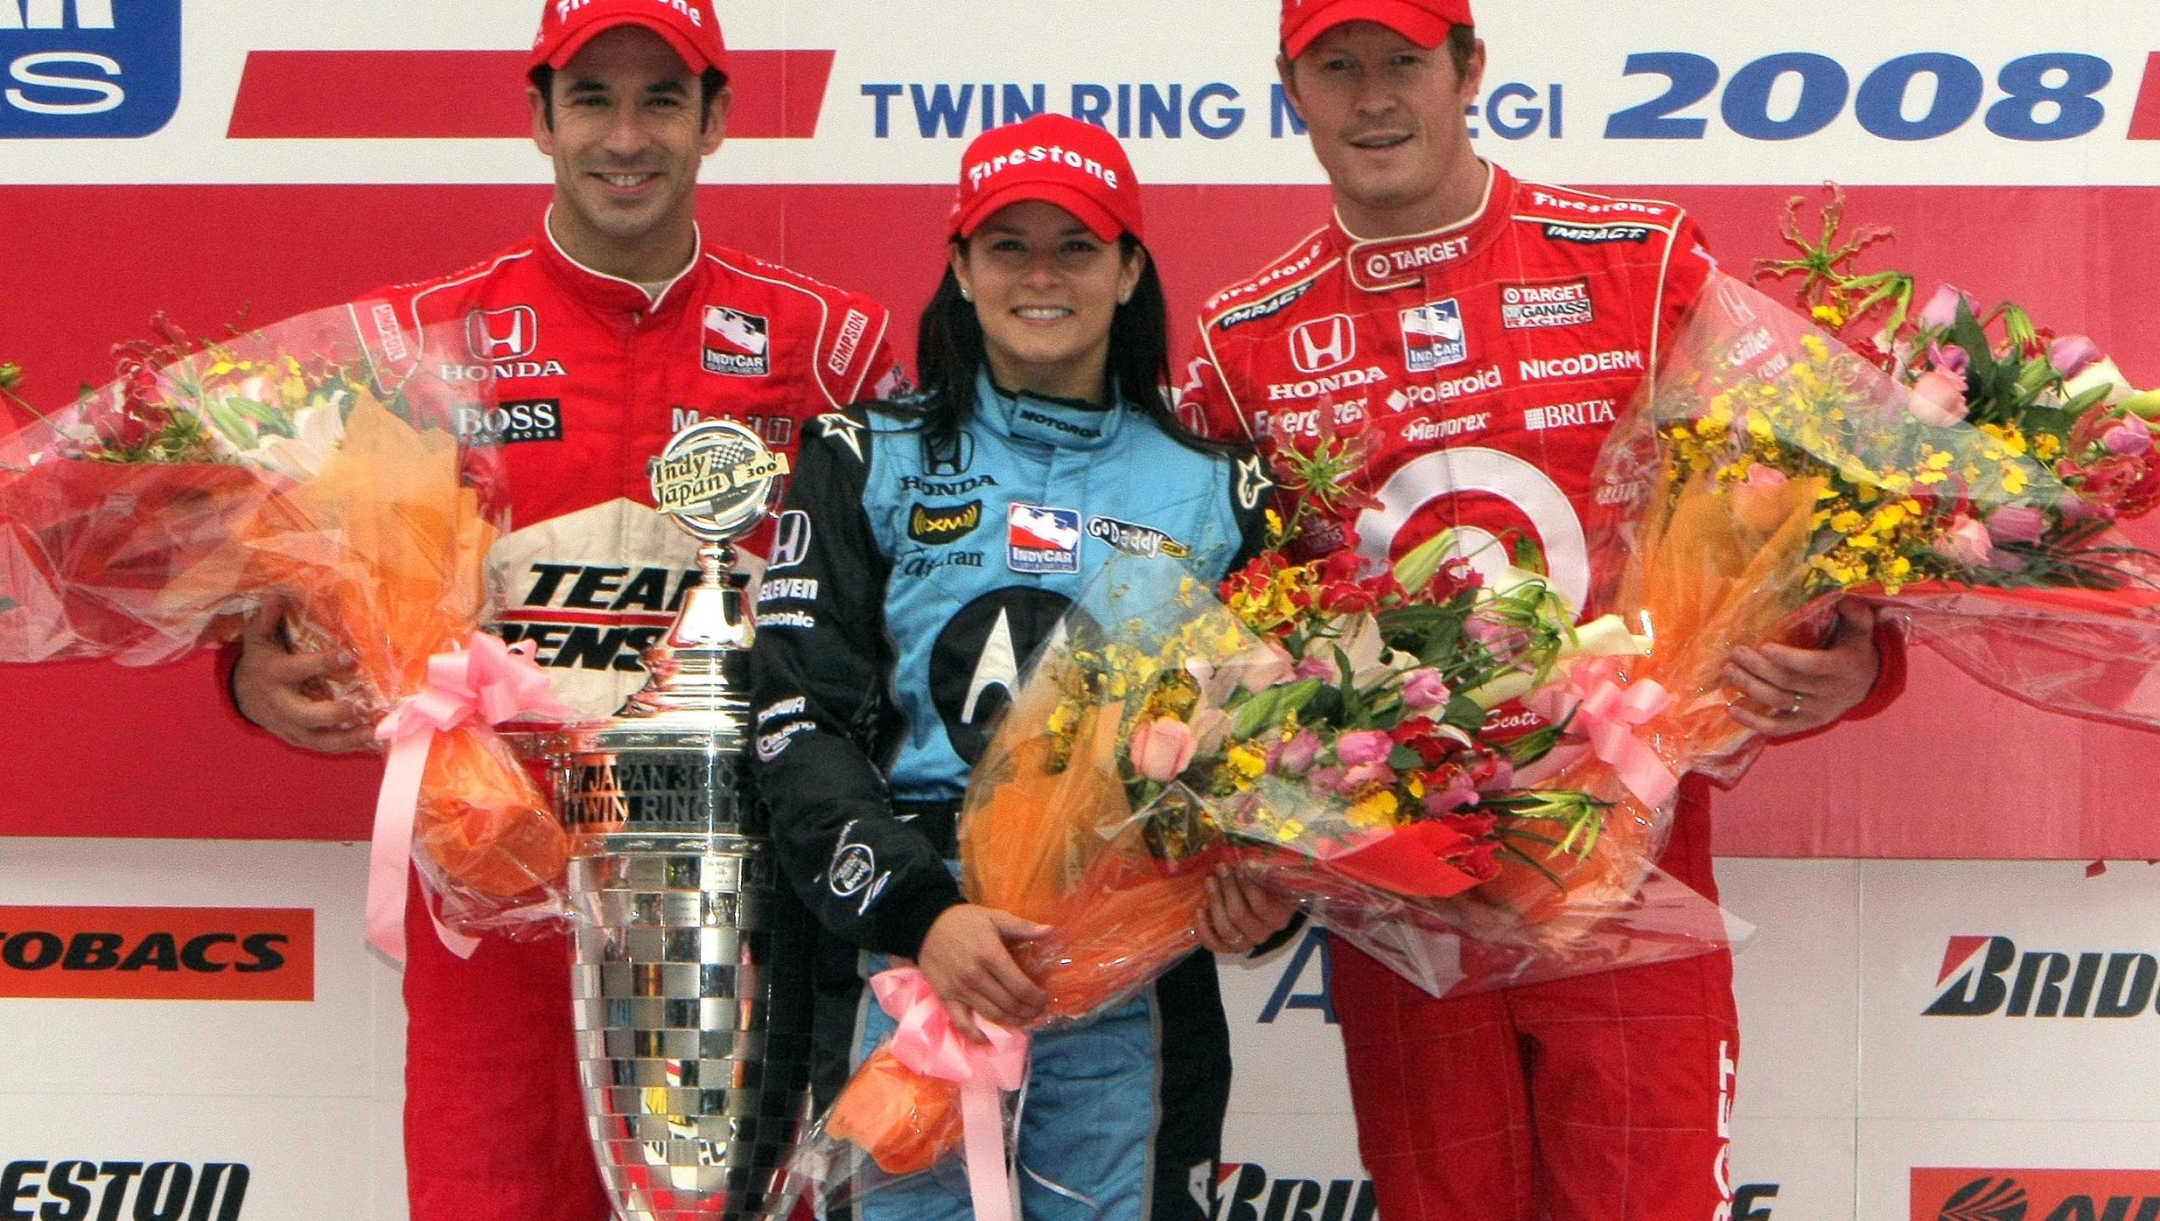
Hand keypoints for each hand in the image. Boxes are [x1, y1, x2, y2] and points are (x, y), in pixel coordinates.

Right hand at [230, 599, 375, 752]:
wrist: (243, 695)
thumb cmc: (260, 660)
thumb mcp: (258, 637)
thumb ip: (267, 618)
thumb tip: (275, 593)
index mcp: (273, 675)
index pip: (297, 670)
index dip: (322, 663)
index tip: (349, 656)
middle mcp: (281, 704)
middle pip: (306, 714)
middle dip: (335, 712)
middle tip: (363, 704)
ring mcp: (290, 726)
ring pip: (318, 738)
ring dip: (347, 737)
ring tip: (375, 730)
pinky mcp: (299, 739)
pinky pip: (324, 747)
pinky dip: (348, 746)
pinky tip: (372, 740)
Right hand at [915, 904, 1050, 1039]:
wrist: (924, 924)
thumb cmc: (964, 921)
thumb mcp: (994, 917)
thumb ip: (1022, 927)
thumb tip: (1049, 931)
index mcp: (991, 956)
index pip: (1021, 987)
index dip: (1036, 998)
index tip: (1043, 999)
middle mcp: (976, 977)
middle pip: (1009, 1004)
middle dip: (1028, 1012)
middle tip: (1036, 1012)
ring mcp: (959, 990)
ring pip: (991, 1015)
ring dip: (1011, 1022)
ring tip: (1022, 1020)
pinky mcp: (945, 997)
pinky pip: (961, 1022)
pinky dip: (976, 1034)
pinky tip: (987, 1038)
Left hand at [1195, 865, 1296, 955]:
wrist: (1263, 905)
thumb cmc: (1267, 887)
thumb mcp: (1272, 878)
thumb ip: (1265, 871)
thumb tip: (1250, 864)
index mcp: (1278, 917)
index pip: (1262, 905)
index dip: (1248, 884)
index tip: (1241, 864)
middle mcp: (1262, 933)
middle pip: (1239, 915)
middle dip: (1228, 889)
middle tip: (1222, 867)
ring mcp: (1244, 942)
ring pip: (1226, 929)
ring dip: (1215, 902)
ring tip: (1210, 881)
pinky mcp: (1227, 946)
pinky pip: (1213, 943)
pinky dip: (1204, 928)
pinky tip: (1199, 910)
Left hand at [1722, 601, 1880, 737]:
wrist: (1866, 685)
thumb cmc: (1854, 649)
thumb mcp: (1860, 630)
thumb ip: (1857, 614)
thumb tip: (1845, 600)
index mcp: (1843, 667)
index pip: (1813, 665)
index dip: (1788, 658)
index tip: (1764, 647)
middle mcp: (1830, 692)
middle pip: (1788, 682)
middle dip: (1759, 668)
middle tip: (1736, 653)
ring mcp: (1817, 711)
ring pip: (1779, 702)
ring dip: (1751, 688)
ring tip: (1729, 671)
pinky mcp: (1806, 724)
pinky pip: (1779, 728)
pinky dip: (1754, 722)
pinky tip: (1732, 709)